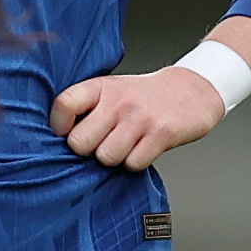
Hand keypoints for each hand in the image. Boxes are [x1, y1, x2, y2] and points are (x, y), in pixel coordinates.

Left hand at [50, 63, 223, 173]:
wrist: (193, 90)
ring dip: (115, 158)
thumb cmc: (144, 97)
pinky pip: (134, 164)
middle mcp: (118, 101)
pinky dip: (136, 162)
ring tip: (126, 144)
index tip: (69, 132)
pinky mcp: (161, 134)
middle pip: (80, 143)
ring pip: (106, 157)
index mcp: (101, 87)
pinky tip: (143, 148)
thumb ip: (86, 108)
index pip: (63, 105)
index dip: (60, 126)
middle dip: (89, 150)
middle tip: (103, 142)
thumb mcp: (112, 91)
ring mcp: (140, 117)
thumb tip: (57, 139)